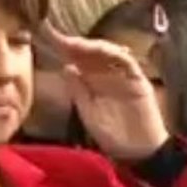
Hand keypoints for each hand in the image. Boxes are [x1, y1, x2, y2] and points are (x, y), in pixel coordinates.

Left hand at [50, 28, 168, 161]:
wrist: (139, 151)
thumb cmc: (113, 135)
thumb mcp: (88, 113)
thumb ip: (78, 91)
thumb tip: (66, 67)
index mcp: (91, 81)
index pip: (76, 59)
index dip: (63, 49)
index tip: (46, 38)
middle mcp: (106, 74)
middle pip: (90, 52)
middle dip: (74, 43)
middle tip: (56, 34)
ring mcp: (123, 74)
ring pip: (107, 52)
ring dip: (91, 46)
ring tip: (75, 42)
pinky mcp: (138, 79)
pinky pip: (127, 62)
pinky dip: (116, 53)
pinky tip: (102, 49)